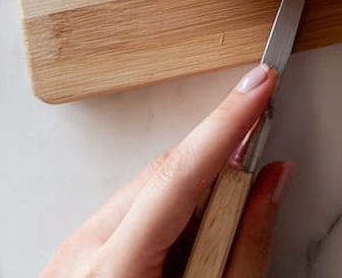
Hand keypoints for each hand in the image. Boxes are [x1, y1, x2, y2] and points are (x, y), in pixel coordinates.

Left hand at [41, 64, 291, 277]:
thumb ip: (246, 249)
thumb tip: (273, 178)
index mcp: (114, 273)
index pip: (179, 176)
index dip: (226, 124)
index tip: (260, 83)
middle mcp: (80, 253)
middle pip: (164, 177)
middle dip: (218, 168)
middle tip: (263, 174)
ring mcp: (68, 253)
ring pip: (147, 191)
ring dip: (193, 197)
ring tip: (212, 248)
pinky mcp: (70, 256)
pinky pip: (129, 213)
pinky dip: (166, 217)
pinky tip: (187, 249)